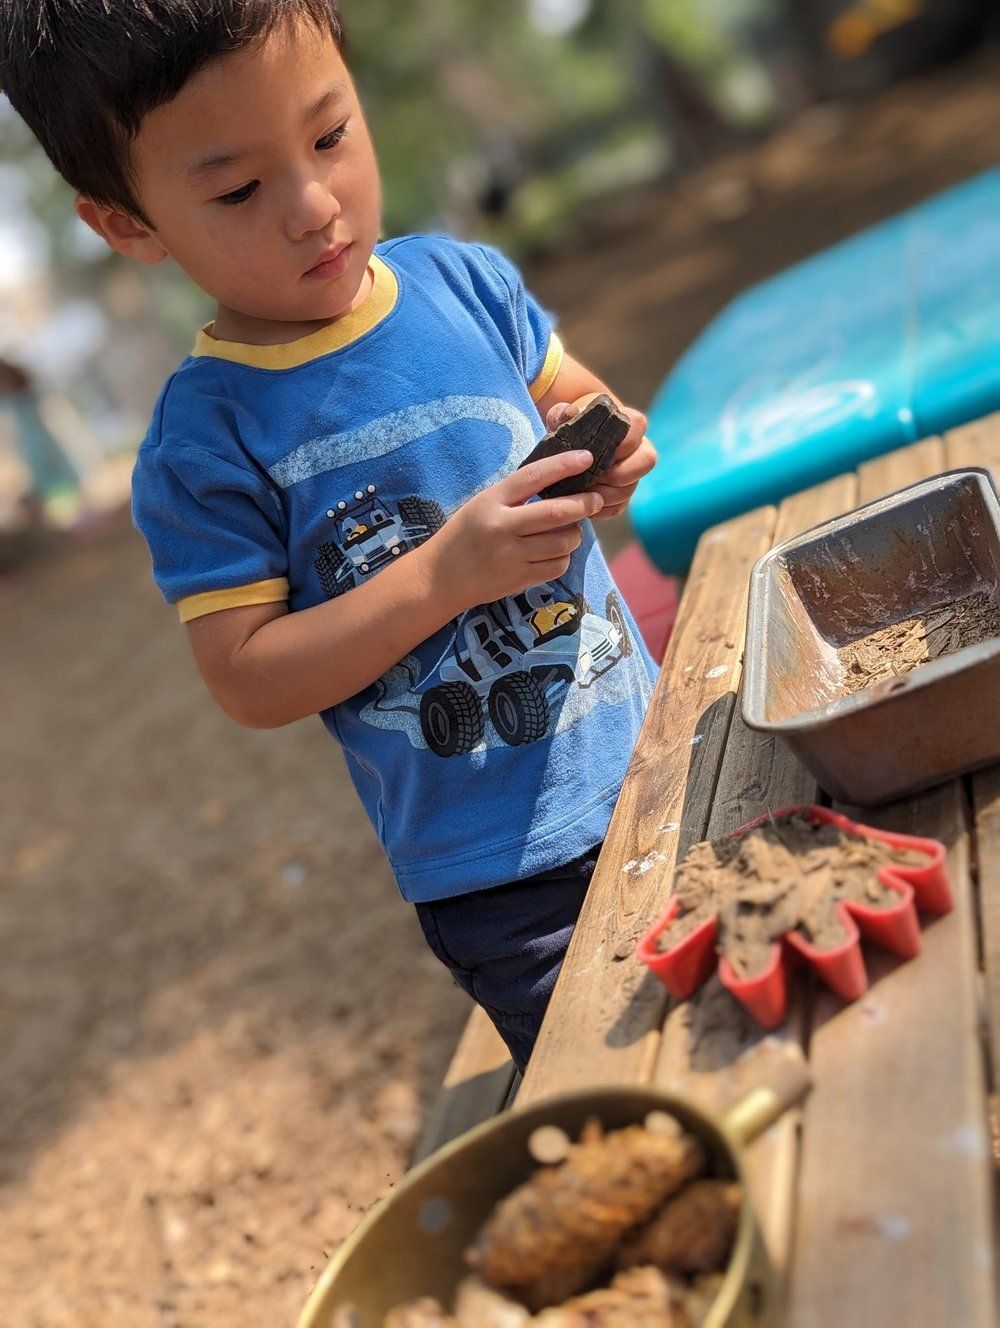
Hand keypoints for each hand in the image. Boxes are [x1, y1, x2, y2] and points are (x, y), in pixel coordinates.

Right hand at [433, 449, 604, 611]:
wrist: (440, 578)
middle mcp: (502, 527)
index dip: (564, 465)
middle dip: (583, 504)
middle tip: (595, 500)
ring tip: (569, 529)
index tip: (587, 457)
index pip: (534, 476)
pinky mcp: (518, 579)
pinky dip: (563, 557)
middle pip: (556, 512)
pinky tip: (555, 552)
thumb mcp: (482, 504)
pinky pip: (557, 566)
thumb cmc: (464, 535)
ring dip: (574, 533)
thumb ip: (515, 494)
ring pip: (562, 541)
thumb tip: (559, 480)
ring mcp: (511, 556)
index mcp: (491, 502)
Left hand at [544, 396, 656, 518]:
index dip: (621, 441)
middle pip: (644, 462)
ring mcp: (632, 475)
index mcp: (630, 423)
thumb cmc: (572, 424)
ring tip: (580, 491)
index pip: (639, 427)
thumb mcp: (563, 415)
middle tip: (591, 476)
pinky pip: (616, 507)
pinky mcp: (621, 496)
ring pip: (629, 489)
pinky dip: (598, 508)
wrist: (572, 442)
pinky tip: (580, 504)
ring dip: (604, 493)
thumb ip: (563, 413)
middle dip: (616, 473)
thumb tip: (568, 413)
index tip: (597, 451)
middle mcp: (638, 449)